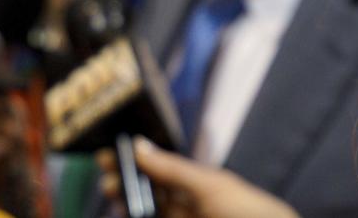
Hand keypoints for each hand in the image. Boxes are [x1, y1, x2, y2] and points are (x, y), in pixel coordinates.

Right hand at [98, 137, 298, 217]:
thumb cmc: (252, 213)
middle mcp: (189, 207)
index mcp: (199, 186)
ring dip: (125, 201)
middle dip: (124, 180)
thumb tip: (141, 146)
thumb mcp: (211, 185)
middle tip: (106, 172)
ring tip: (110, 190)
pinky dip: (134, 214)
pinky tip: (124, 210)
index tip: (113, 150)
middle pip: (148, 192)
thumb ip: (174, 169)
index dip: (135, 159)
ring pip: (147, 211)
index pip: (159, 169)